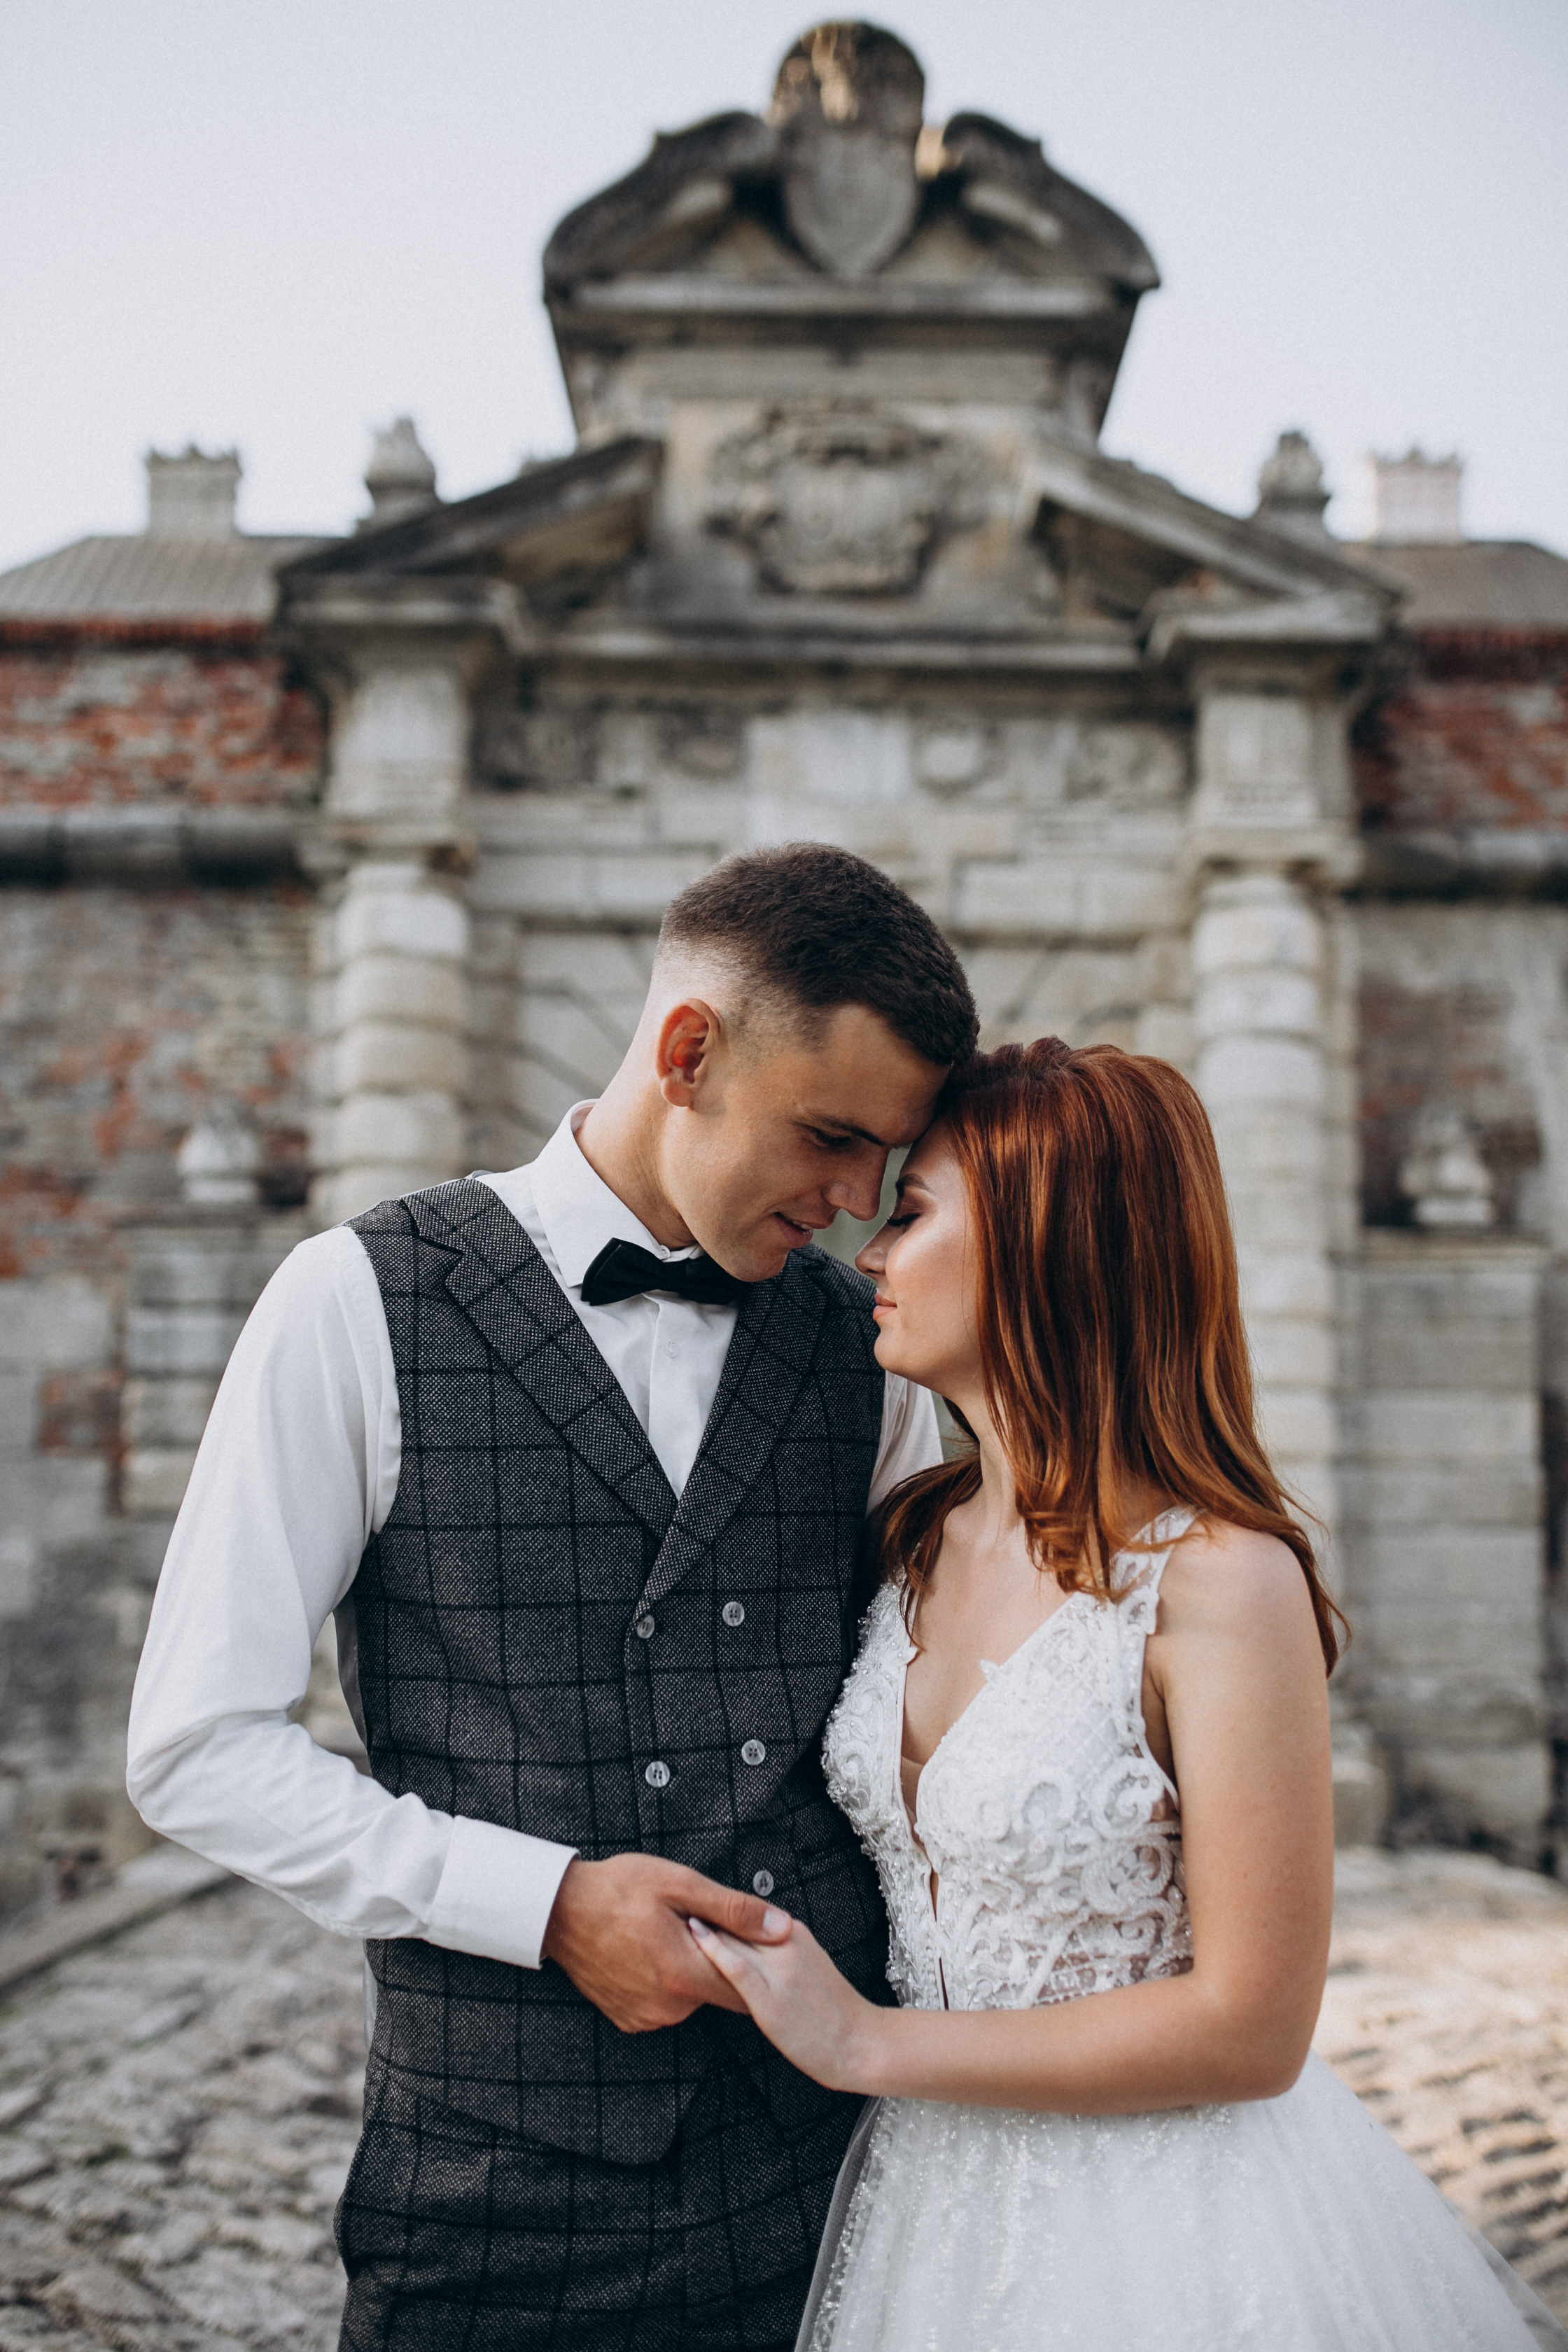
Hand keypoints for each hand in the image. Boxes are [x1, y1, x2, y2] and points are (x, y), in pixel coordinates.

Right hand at [541, 1854, 789, 2031]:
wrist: (558, 1910)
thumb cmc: (618, 1890)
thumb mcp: (681, 1885)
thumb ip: (735, 1911)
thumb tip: (781, 1927)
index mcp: (686, 1976)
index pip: (748, 1987)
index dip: (757, 1961)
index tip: (754, 1939)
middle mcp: (670, 2007)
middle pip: (720, 1990)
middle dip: (723, 1962)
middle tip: (699, 1923)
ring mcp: (648, 2016)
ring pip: (692, 1996)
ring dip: (692, 1970)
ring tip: (670, 1932)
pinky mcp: (630, 2019)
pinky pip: (666, 2003)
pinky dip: (667, 1981)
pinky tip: (652, 1951)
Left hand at [688, 1913, 885, 2093]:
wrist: (861, 2042)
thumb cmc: (835, 2011)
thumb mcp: (809, 1963)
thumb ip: (778, 1949)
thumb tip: (748, 1941)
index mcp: (794, 1933)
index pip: (746, 1913)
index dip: (718, 1907)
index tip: (691, 1900)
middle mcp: (785, 1943)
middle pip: (736, 1919)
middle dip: (706, 1909)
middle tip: (674, 1898)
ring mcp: (778, 1970)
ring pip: (732, 1936)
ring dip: (704, 1922)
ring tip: (674, 1909)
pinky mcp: (770, 1998)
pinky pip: (736, 1967)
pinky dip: (713, 1948)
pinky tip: (695, 1937)